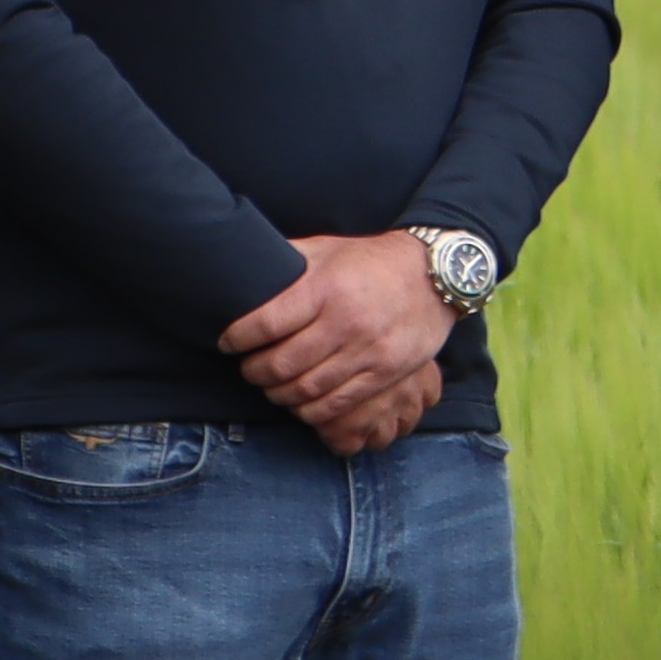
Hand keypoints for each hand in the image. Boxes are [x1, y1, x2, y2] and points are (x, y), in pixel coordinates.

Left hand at [221, 232, 454, 436]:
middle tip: (248, 369)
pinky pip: (337, 403)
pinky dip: (310, 410)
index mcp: (325, 288)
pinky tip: (301, 402)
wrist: (433, 276)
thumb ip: (288, 260)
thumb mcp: (327, 249)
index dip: (237, 338)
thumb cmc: (370, 262)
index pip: (266, 323)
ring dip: (279, 394)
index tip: (227, 342)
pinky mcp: (384, 372)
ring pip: (306, 389)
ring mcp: (367, 351)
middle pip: (282, 363)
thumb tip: (243, 266)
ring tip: (272, 386)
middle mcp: (345, 321)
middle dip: (254, 372)